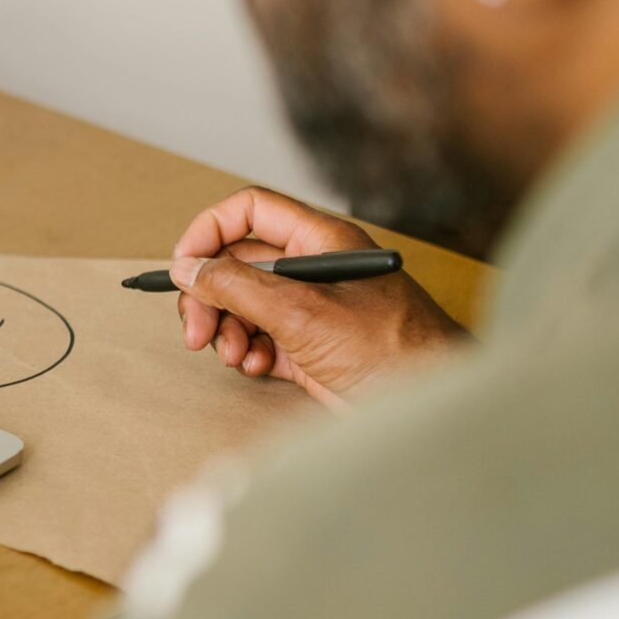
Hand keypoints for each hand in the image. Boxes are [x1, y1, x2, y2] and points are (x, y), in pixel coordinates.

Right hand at [170, 186, 464, 406]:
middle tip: (196, 331)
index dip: (210, 232)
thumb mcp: (303, 313)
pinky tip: (257, 368)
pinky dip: (247, 352)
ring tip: (233, 355)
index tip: (183, 266)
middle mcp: (313, 269)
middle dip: (210, 295)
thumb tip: (189, 268)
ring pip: (243, 305)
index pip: (251, 211)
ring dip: (226, 329)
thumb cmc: (395, 351)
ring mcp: (311, 309)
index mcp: (321, 241)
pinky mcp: (310, 348)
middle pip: (237, 263)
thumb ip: (239, 286)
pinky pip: (259, 339)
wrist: (435, 407)